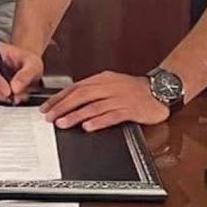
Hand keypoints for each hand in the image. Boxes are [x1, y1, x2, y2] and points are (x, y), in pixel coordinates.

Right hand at [0, 43, 42, 103]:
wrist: (25, 66)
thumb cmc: (26, 61)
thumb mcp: (33, 64)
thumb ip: (26, 75)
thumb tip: (15, 87)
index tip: (7, 91)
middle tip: (14, 97)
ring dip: (2, 96)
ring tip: (18, 95)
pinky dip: (2, 98)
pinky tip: (13, 96)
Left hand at [39, 71, 168, 131]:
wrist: (161, 89)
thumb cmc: (134, 90)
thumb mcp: (111, 85)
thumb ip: (93, 91)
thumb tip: (69, 102)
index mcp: (102, 79)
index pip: (75, 87)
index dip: (59, 98)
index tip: (46, 108)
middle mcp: (109, 86)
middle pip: (81, 95)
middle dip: (63, 107)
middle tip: (49, 117)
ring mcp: (121, 97)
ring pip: (94, 106)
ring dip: (76, 115)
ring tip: (63, 123)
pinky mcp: (132, 109)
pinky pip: (113, 115)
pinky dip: (99, 121)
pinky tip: (88, 127)